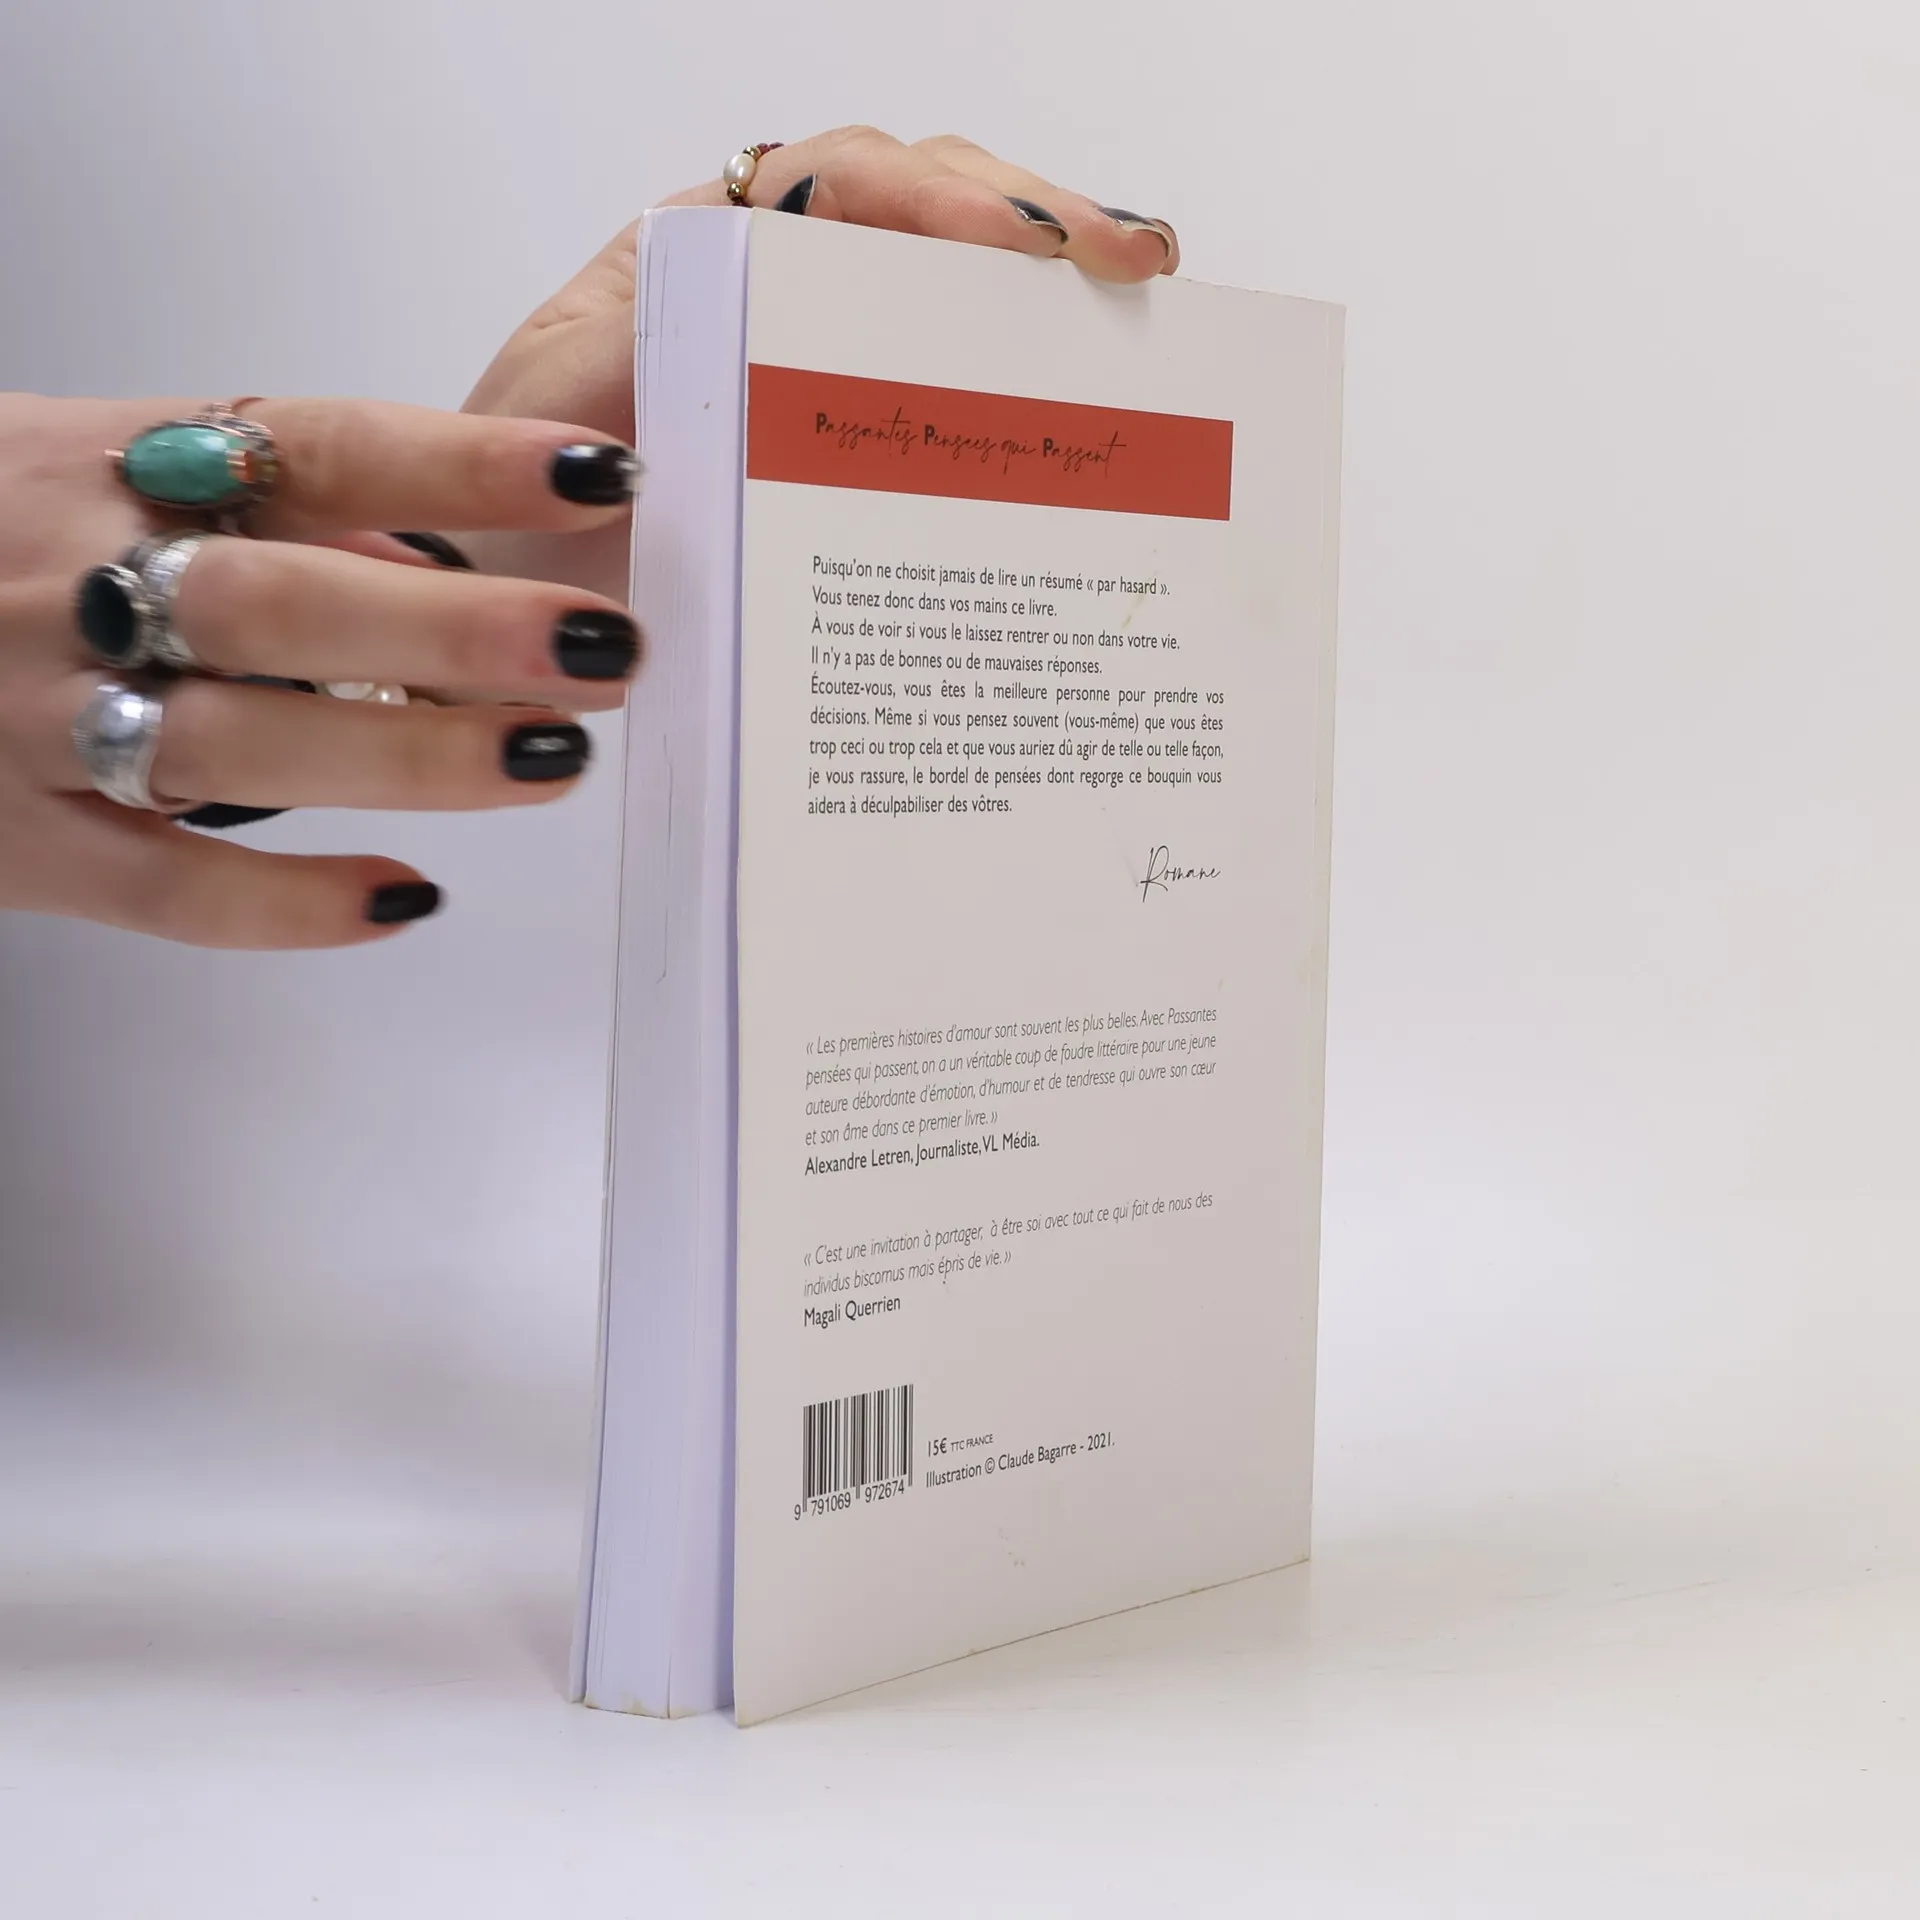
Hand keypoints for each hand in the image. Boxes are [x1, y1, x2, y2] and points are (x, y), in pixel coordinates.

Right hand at [0, 394, 640, 947]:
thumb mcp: (77, 464)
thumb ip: (250, 507)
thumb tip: (433, 554)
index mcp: (104, 462)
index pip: (315, 446)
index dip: (461, 462)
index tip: (598, 475)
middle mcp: (70, 581)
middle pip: (286, 602)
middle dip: (458, 630)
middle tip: (608, 646)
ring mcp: (28, 717)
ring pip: (240, 745)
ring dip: (411, 760)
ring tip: (552, 759)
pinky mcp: (7, 839)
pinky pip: (159, 887)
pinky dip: (285, 902)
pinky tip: (401, 901)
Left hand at [463, 128, 1177, 593]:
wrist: (493, 599)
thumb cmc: (505, 502)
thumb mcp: (548, 415)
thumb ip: (629, 356)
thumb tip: (746, 343)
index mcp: (697, 252)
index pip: (836, 184)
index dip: (938, 200)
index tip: (1023, 249)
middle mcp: (769, 284)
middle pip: (920, 205)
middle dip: (1030, 218)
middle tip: (1131, 258)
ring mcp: (815, 358)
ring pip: (945, 281)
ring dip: (1043, 279)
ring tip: (1137, 291)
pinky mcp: (846, 438)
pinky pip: (941, 382)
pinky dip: (1015, 369)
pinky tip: (1081, 377)